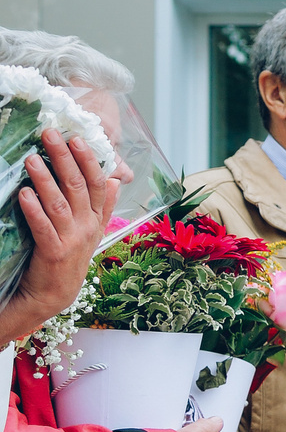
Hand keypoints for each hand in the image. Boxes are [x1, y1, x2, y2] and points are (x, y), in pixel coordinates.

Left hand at [0, 130, 114, 346]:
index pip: (98, 183)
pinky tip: (24, 193)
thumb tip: (115, 181)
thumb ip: (104, 205)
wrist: (54, 294)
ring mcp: (72, 240)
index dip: (89, 160)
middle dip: (64, 158)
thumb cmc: (68, 257)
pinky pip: (43, 227)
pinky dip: (33, 209)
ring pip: (60, 203)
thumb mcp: (90, 230)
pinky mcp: (53, 252)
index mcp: (97, 219)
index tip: (77, 138)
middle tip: (50, 136)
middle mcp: (88, 227)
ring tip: (31, 158)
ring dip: (45, 179)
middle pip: (79, 187)